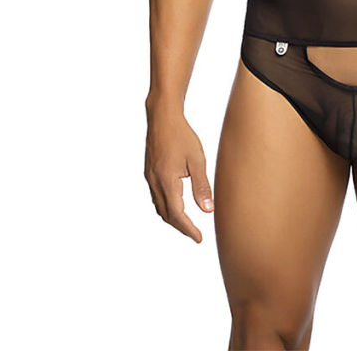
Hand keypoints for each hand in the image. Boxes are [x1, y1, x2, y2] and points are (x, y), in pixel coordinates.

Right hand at [144, 107, 213, 242]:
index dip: (188, 229)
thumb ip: (202, 186)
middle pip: (166, 214)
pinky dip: (166, 206)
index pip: (177, 214)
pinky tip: (176, 204)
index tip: (199, 238)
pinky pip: (156, 197)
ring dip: (172, 218)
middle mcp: (154, 182)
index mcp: (167, 181)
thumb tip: (208, 210)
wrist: (162, 117)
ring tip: (187, 223)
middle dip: (181, 227)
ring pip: (159, 207)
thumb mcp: (197, 160)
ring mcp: (149, 178)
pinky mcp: (149, 172)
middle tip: (195, 234)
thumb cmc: (182, 136)